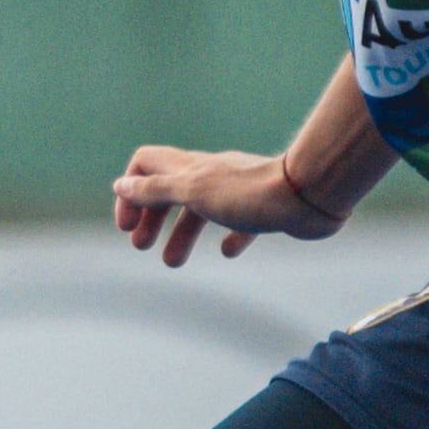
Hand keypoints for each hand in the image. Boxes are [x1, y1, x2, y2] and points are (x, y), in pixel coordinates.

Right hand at [113, 142, 349, 269]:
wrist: (308, 195)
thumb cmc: (248, 193)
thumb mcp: (192, 191)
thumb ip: (156, 189)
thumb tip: (121, 186)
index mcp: (190, 168)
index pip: (145, 165)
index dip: (130, 192)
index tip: (128, 224)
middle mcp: (210, 175)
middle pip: (168, 191)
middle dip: (151, 218)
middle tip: (140, 245)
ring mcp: (236, 192)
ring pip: (199, 211)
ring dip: (181, 235)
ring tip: (172, 263)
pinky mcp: (262, 209)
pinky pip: (239, 223)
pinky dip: (228, 237)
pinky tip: (228, 251)